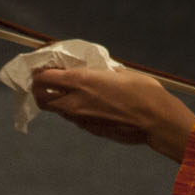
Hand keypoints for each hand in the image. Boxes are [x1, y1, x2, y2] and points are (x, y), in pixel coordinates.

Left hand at [32, 66, 194, 161]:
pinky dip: (73, 110)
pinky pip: (73, 118)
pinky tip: (86, 104)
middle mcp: (75, 101)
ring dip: (56, 100)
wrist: (155, 120)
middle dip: (38, 89)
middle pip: (41, 97)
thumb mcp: (120, 72)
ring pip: (56, 110)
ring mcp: (81, 118)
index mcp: (80, 81)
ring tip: (67, 91)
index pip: (43, 77)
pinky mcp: (90, 129)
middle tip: (45, 81)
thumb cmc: (142, 91)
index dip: (39, 71)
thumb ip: (102, 71)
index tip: (43, 65)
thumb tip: (97, 69)